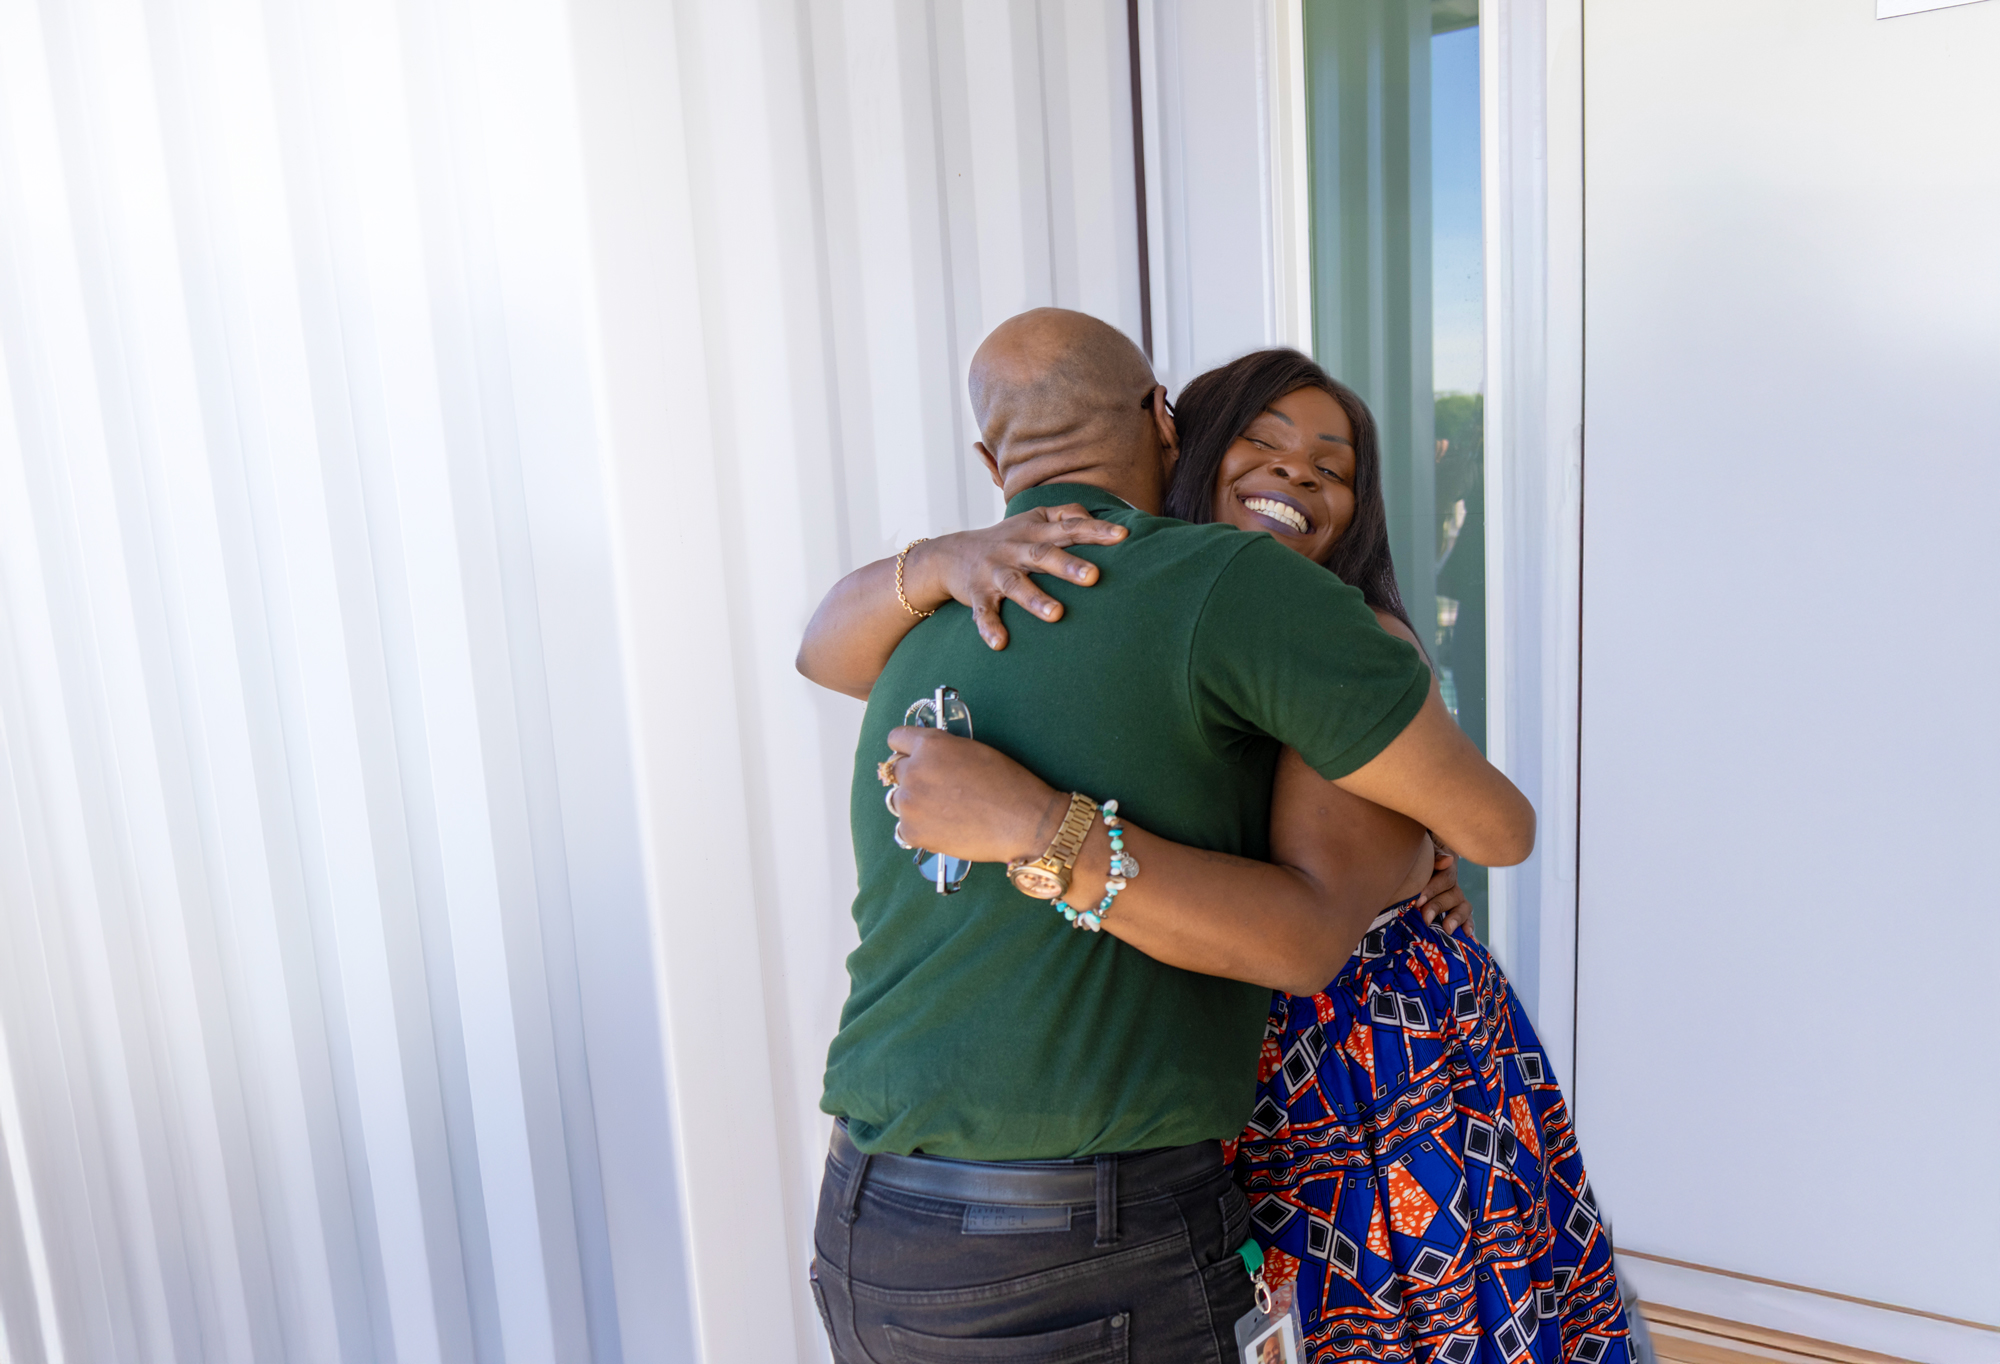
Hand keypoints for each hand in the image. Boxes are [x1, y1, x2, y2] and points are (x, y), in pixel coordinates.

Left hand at [884, 727, 1066, 864]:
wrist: (1022, 822)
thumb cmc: (1007, 784)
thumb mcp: (972, 750)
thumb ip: (941, 751)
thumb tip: (925, 759)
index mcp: (929, 745)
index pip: (896, 739)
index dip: (907, 749)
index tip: (914, 757)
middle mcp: (913, 771)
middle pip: (895, 771)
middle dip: (912, 777)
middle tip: (937, 790)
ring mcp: (909, 803)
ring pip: (899, 801)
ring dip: (915, 805)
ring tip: (944, 813)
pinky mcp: (912, 831)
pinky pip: (905, 828)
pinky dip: (921, 830)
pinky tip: (945, 829)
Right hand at [907, 505, 1126, 649]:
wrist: (949, 555)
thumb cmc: (1005, 539)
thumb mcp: (1033, 519)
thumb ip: (1065, 514)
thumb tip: (1092, 516)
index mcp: (1034, 531)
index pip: (1069, 527)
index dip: (1096, 530)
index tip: (1122, 537)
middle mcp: (1015, 549)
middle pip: (1044, 555)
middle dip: (1068, 566)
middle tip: (1095, 576)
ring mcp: (995, 572)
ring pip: (1016, 584)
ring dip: (1035, 599)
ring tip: (1056, 615)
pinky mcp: (977, 594)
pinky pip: (983, 612)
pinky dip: (989, 627)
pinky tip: (1000, 643)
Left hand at [1417, 849, 1475, 938]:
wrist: (1414, 857)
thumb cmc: (1417, 854)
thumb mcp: (1424, 849)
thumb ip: (1434, 854)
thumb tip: (1447, 861)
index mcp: (1445, 866)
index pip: (1445, 878)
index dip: (1433, 890)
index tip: (1420, 901)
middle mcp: (1452, 882)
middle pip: (1452, 894)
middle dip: (1438, 907)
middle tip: (1426, 918)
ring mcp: (1454, 895)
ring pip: (1462, 906)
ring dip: (1456, 918)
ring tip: (1448, 928)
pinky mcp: (1454, 908)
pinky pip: (1465, 915)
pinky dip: (1467, 924)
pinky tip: (1467, 934)